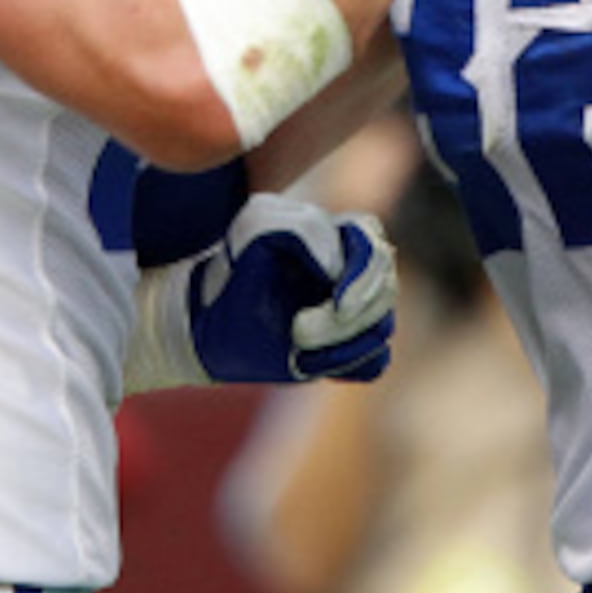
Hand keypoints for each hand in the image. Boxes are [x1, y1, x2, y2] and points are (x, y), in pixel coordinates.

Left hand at [188, 193, 396, 383]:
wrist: (208, 320)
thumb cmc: (234, 268)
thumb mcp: (256, 228)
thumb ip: (305, 228)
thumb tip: (340, 265)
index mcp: (341, 234)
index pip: (377, 251)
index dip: (363, 280)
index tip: (338, 307)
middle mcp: (357, 271)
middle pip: (384, 294)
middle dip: (345, 322)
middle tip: (299, 332)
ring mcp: (357, 312)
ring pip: (381, 330)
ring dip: (340, 345)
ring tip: (296, 347)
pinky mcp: (350, 349)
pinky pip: (375, 361)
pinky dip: (348, 364)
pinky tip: (309, 362)